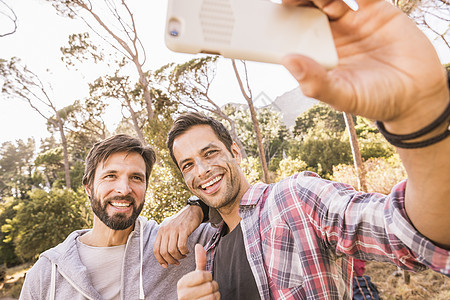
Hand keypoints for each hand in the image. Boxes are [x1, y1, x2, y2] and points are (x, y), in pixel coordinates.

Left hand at [153, 205, 203, 267]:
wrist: (192, 211)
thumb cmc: (182, 222)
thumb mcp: (170, 228)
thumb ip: (165, 238)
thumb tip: (163, 255)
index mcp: (161, 231)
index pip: (156, 249)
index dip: (160, 260)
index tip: (166, 265)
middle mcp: (165, 230)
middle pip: (164, 252)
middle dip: (170, 260)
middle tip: (177, 262)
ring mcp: (174, 229)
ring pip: (172, 250)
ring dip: (178, 257)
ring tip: (183, 256)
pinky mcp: (183, 230)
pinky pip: (181, 246)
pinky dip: (184, 251)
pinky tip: (187, 251)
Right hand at [177, 244, 219, 299]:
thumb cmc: (196, 290)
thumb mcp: (196, 275)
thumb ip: (199, 261)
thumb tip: (198, 245)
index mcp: (181, 283)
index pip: (202, 275)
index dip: (208, 276)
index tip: (204, 280)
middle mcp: (183, 295)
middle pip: (210, 285)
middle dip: (213, 286)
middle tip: (207, 288)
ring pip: (214, 295)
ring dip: (215, 294)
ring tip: (208, 295)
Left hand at [282, 0, 447, 133]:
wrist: (417, 95)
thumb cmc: (375, 100)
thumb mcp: (343, 96)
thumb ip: (316, 82)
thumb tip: (287, 60)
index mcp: (317, 55)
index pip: (291, 35)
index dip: (279, 25)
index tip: (264, 18)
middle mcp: (331, 35)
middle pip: (306, 9)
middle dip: (294, 2)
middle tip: (286, 2)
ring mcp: (352, 21)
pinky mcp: (376, 10)